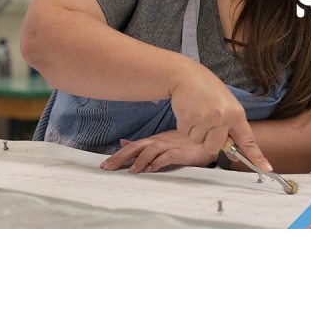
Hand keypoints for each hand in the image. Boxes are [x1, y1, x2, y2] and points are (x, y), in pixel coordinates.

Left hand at [100, 134, 216, 173]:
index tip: (104, 165)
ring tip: (131, 171)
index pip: (132, 146)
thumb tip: (123, 142)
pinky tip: (152, 169)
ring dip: (140, 161)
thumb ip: (143, 144)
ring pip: (151, 150)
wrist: (206, 140)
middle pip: (137, 147)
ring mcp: (170, 146)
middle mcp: (160, 141)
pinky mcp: (181, 152)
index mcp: (154, 140)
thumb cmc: (184, 142)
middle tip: (108, 168)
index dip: (118, 155)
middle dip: (121, 157)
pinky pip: (168, 156)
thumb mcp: (161, 141)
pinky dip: (159, 162)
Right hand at [170, 60, 271, 170]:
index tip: (267, 168)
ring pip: (198, 141)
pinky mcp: (189, 119)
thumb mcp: (226, 104)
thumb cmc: (207, 90)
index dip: (257, 156)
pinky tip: (189, 111)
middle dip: (208, 140)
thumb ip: (230, 126)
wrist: (186, 76)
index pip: (248, 139)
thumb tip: (231, 151)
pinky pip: (186, 134)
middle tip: (206, 122)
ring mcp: (207, 119)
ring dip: (195, 131)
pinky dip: (185, 126)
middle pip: (215, 147)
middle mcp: (224, 117)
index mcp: (237, 114)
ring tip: (197, 113)